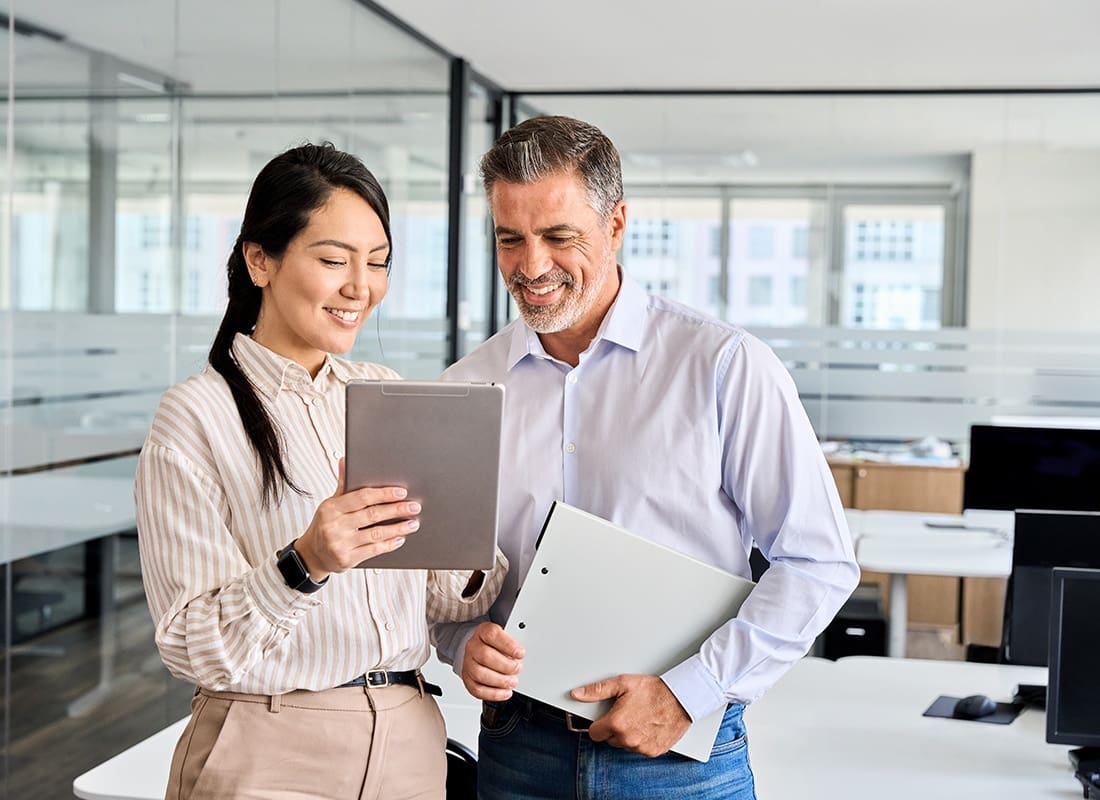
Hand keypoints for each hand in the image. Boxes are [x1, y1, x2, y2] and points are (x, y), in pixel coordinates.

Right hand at [294, 459, 419, 579]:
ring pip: (376, 534)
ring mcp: (340, 544)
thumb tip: (345, 461)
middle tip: (414, 506)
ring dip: (398, 528)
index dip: (384, 494)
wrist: (312, 555)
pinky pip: (374, 550)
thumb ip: (343, 485)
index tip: (401, 492)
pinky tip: (400, 538)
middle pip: (372, 515)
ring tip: (413, 523)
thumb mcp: (330, 504)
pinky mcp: (347, 559)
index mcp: (331, 508)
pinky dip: (389, 544)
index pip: (362, 497)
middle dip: (396, 510)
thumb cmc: (325, 525)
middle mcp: (334, 526)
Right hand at [461, 622, 523, 700]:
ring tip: (512, 681)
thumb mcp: (505, 637)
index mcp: (483, 632)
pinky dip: (493, 693)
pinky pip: (477, 689)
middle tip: (517, 668)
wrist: (480, 649)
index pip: (492, 635)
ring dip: (500, 681)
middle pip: (485, 656)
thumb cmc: (496, 644)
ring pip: (479, 674)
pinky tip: (505, 692)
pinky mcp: (468, 679)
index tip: (520, 653)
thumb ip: (513, 645)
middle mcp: (473, 646)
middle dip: (505, 665)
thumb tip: (522, 655)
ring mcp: (468, 663)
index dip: (507, 644)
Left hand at [570, 674, 690, 756]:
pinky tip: (647, 726)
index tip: (605, 717)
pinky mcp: (653, 752)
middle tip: (626, 713)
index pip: (594, 733)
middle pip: (609, 739)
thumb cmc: (654, 690)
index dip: (599, 723)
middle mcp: (627, 739)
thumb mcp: (623, 683)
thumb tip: (578, 694)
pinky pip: (639, 749)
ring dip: (628, 735)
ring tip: (639, 718)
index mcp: (617, 723)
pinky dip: (642, 740)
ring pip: (624, 745)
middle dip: (614, 728)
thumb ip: (597, 690)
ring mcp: (641, 747)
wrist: (681, 698)